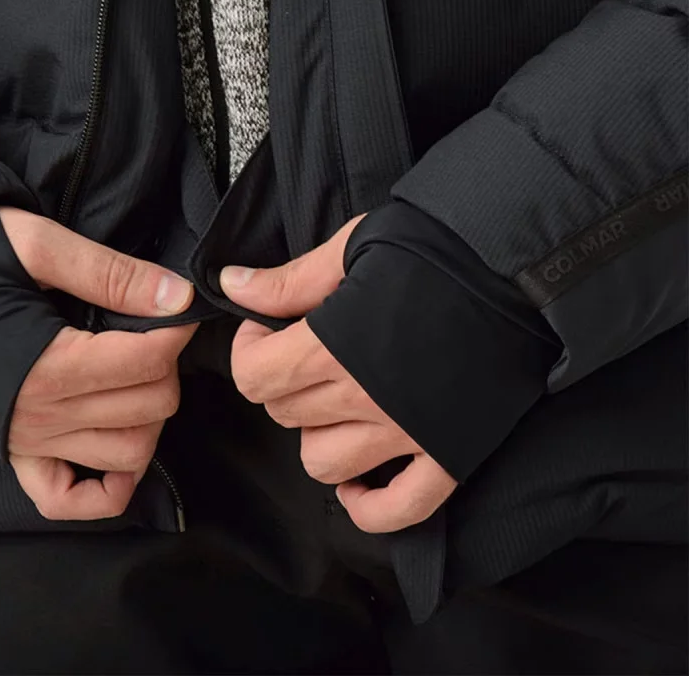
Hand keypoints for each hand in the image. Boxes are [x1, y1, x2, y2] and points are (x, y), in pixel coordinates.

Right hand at [0, 207, 197, 520]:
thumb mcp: (38, 245)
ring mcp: (30, 443)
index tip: (177, 307)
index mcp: (48, 365)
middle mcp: (41, 416)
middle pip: (151, 406)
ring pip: (132, 452)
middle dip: (166, 366)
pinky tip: (116, 441)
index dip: (177, 331)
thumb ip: (111, 272)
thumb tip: (177, 296)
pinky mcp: (19, 456)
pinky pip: (72, 500)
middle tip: (149, 334)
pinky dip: (107, 484)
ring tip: (136, 376)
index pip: (149, 362)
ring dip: (151, 415)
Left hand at [220, 217, 456, 532]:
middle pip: (284, 414)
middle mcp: (363, 400)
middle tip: (304, 352)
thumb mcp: (354, 247)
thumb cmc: (438, 249)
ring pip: (323, 463)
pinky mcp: (449, 454)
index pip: (253, 377)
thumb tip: (232, 284)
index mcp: (333, 348)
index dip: (248, 352)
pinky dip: (370, 506)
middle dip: (282, 382)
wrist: (524, 270)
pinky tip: (358, 484)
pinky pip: (399, 508)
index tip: (266, 331)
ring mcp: (406, 435)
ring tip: (335, 402)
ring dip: (318, 434)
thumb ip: (289, 280)